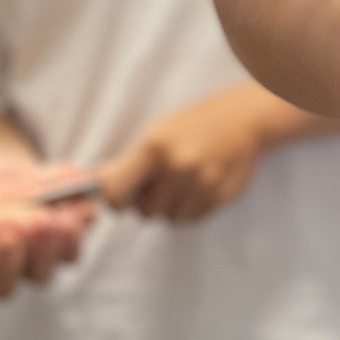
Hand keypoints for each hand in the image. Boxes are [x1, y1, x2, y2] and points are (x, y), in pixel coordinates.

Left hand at [99, 91, 269, 222]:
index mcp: (155, 148)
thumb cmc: (194, 124)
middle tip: (161, 181)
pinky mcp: (219, 198)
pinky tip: (199, 187)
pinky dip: (190, 209)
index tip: (122, 194)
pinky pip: (190, 220)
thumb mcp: (157, 133)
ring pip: (167, 219)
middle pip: (143, 212)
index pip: (114, 194)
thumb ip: (129, 162)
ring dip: (170, 206)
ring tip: (183, 182)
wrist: (243, 119)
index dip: (115, 198)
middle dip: (147, 201)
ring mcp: (201, 185)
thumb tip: (96, 186)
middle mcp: (177, 168)